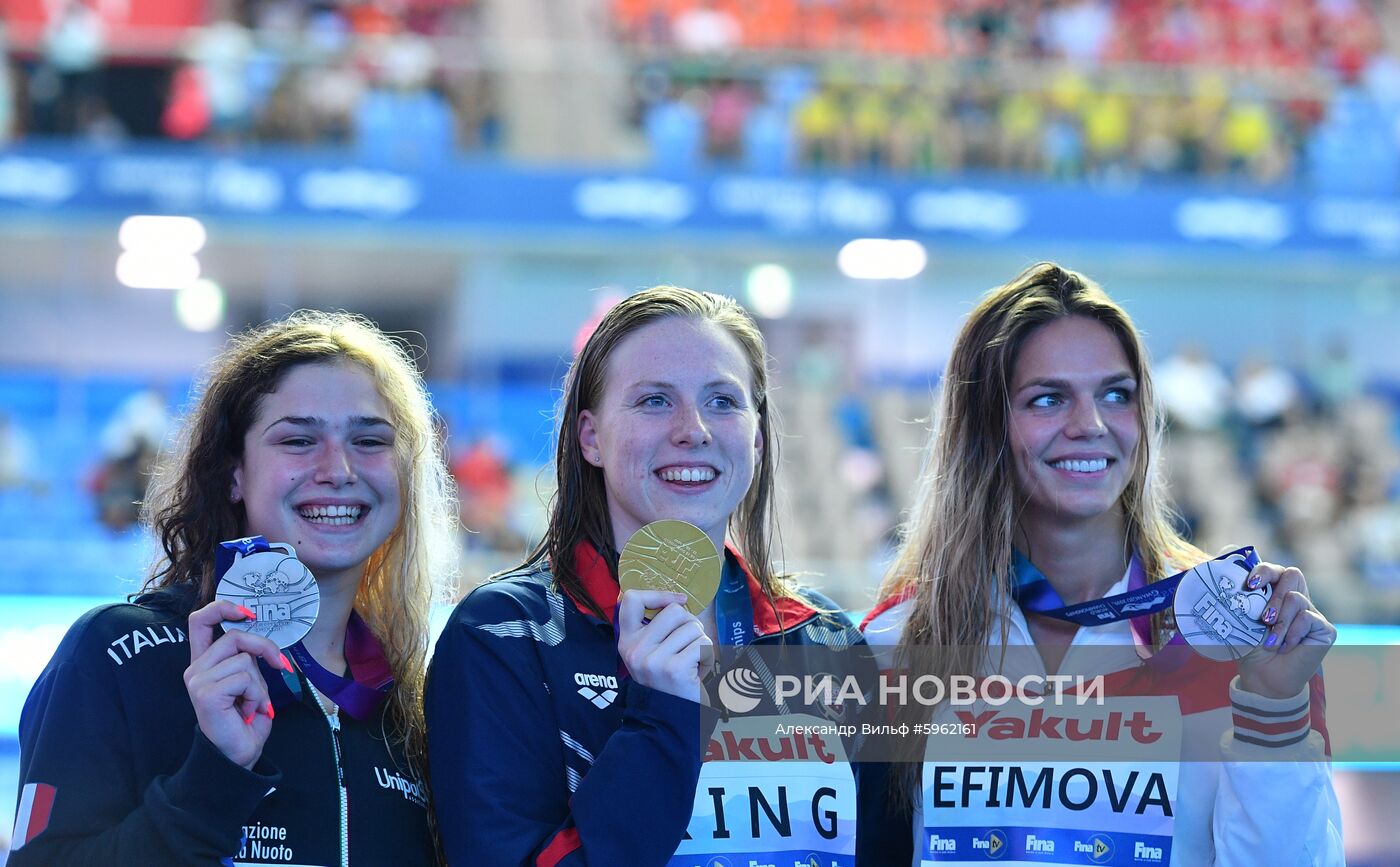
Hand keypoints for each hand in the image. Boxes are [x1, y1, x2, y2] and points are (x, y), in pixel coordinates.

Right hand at [184, 601, 290, 768]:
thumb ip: (248, 658)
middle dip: (265, 648)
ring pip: (245, 660)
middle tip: (281, 666)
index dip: (223, 608)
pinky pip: (245, 678)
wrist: (238, 755)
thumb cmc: (246, 719)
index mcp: (204, 663)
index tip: (248, 613)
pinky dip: (257, 695)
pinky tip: (248, 711)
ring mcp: (198, 680)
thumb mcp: (250, 681)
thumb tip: (265, 642)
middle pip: (234, 636)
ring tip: (252, 704)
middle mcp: (195, 669)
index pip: (200, 621)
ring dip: (261, 684)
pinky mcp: (206, 692)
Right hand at [616, 590, 714, 703]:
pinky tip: (699, 670)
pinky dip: (707, 656)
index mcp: (627, 641)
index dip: (657, 594)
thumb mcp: (649, 653)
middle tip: (689, 644)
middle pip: (674, 611)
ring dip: (700, 642)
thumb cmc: (666, 680)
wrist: (669, 719)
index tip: (677, 600)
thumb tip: (679, 600)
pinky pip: (702, 644)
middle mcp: (636, 649)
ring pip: (692, 628)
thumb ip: (656, 629)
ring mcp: (653, 659)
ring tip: (692, 661)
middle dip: (690, 624)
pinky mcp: (674, 668)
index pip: (630, 600)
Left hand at [1235, 562, 1336, 699]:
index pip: (1276, 570)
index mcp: (1276, 593)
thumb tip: (1229, 577)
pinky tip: (1285, 647)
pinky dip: (1292, 634)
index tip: (1250, 585)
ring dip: (1280, 622)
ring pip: (1296, 599)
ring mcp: (1312, 613)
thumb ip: (1244, 598)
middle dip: (1274, 595)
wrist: (1262, 676)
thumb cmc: (1251, 647)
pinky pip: (1308, 619)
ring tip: (1271, 641)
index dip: (1265, 571)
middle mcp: (1297, 599)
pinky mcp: (1325, 629)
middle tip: (1263, 618)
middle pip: (1293, 574)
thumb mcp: (1243, 619)